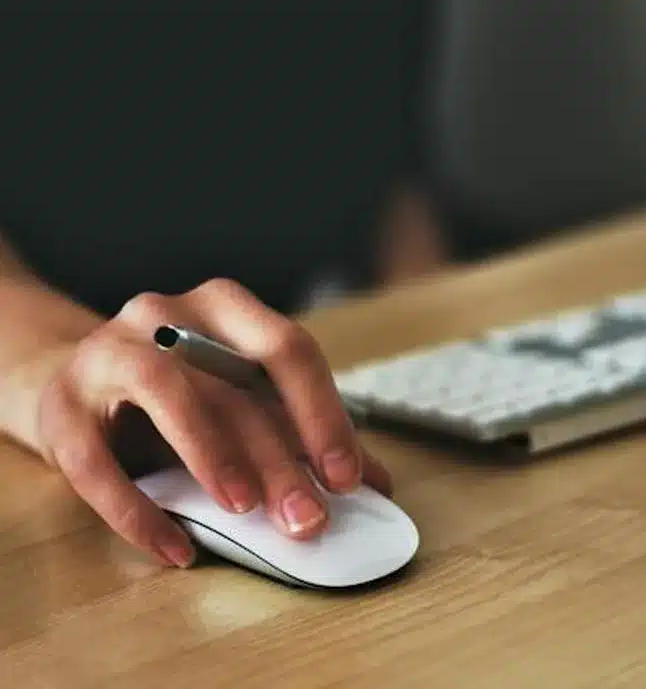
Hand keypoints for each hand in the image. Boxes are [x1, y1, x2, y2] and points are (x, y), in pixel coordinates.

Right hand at [37, 279, 391, 567]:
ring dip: (212, 455)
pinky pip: (96, 460)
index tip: (347, 476)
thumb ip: (301, 433)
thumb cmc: (177, 393)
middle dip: (279, 456)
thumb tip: (373, 482)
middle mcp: (166, 315)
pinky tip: (176, 548)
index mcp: (223, 309)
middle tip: (308, 518)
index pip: (286, 349)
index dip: (322, 412)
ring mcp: (108, 352)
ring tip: (245, 510)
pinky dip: (138, 510)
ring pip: (166, 392)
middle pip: (233, 383)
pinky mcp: (62, 405)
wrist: (80, 382)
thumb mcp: (241, 400)